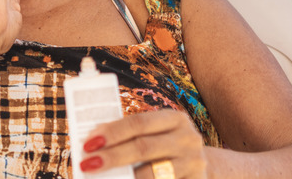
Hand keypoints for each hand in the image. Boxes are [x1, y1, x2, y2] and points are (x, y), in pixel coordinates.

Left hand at [80, 109, 206, 178]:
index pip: (139, 123)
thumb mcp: (157, 135)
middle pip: (143, 148)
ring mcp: (194, 164)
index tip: (88, 142)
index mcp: (175, 119)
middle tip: (87, 164)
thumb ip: (132, 136)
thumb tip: (93, 143)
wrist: (204, 170)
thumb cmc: (167, 148)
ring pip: (152, 174)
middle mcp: (187, 139)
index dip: (112, 132)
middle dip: (112, 157)